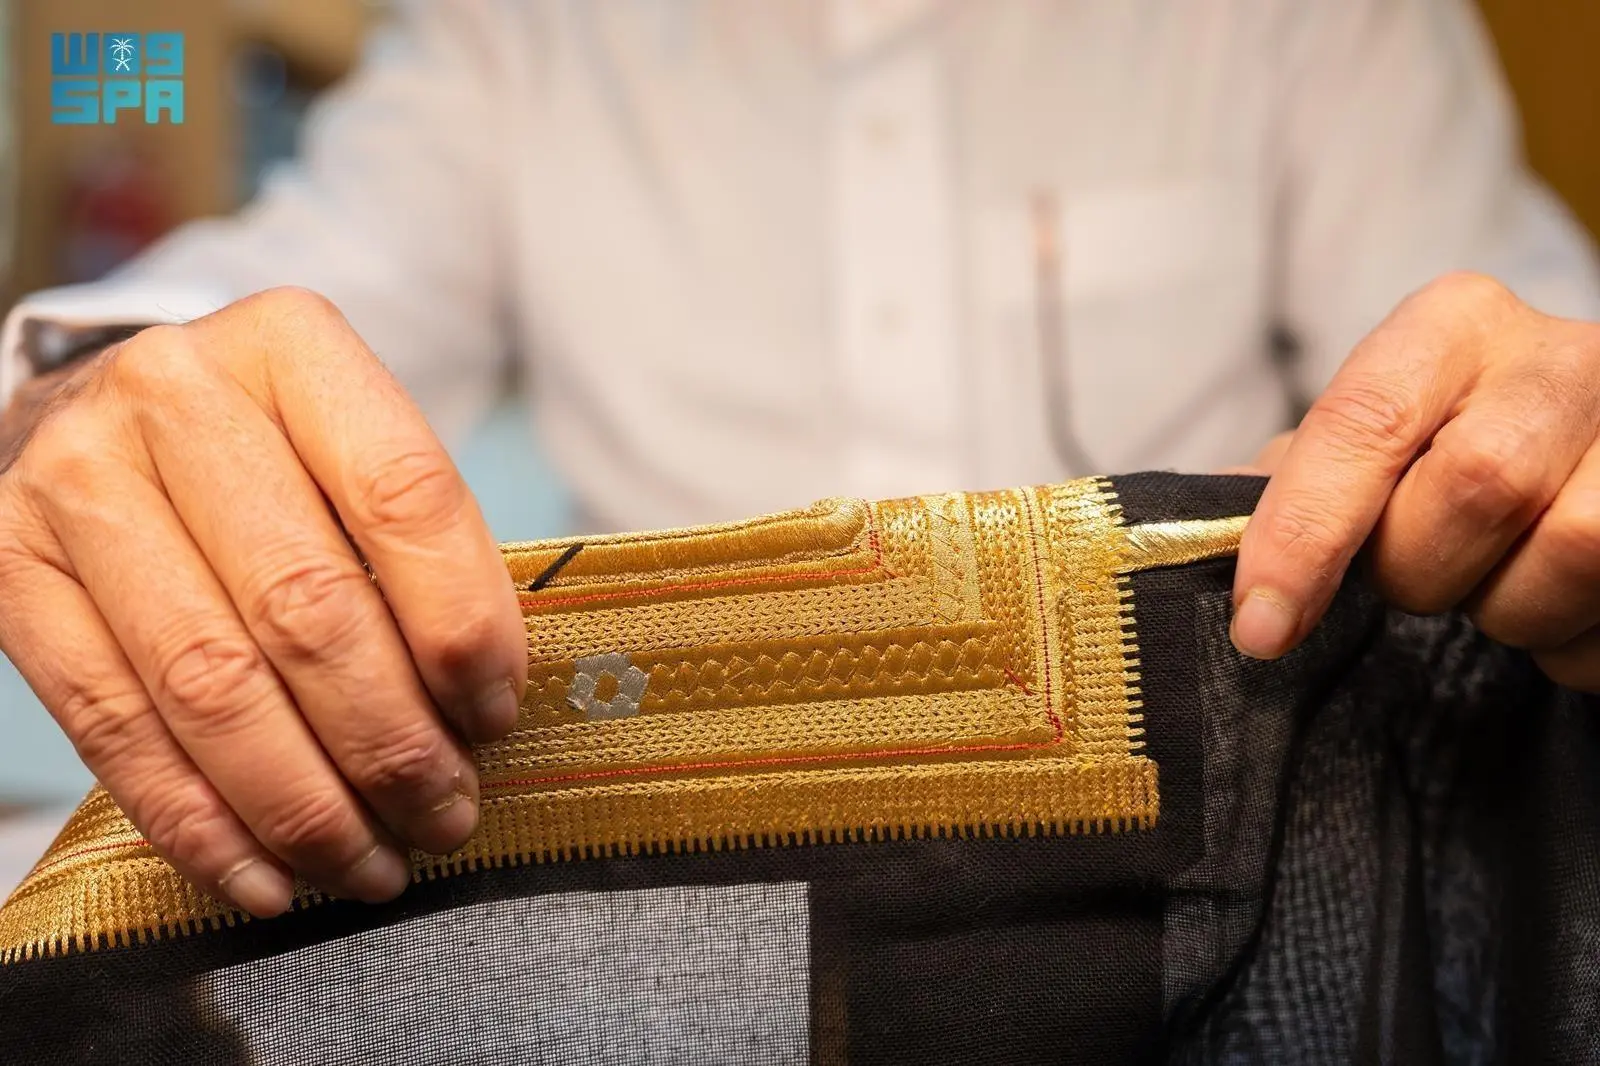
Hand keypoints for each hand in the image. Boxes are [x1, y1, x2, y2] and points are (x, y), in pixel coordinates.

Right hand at [0, 288, 527, 915]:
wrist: (109, 414)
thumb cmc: (277, 453)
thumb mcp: (358, 452)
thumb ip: (423, 552)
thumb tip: (478, 713)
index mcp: (291, 344)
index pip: (405, 495)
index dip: (464, 625)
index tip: (494, 715)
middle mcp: (171, 393)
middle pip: (305, 606)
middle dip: (391, 743)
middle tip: (447, 815)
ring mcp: (74, 480)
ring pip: (209, 684)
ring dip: (304, 805)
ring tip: (374, 864)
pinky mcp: (6, 568)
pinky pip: (112, 727)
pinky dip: (201, 824)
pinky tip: (267, 878)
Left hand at [1233, 272, 1599, 691]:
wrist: (1581, 448)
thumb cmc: (1446, 457)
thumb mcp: (1362, 452)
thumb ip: (1284, 485)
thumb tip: (1175, 536)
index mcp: (1455, 325)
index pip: (1363, 424)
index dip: (1302, 536)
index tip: (1259, 629)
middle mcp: (1567, 352)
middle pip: (1478, 485)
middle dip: (1423, 570)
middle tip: (1417, 584)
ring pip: (1579, 549)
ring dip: (1516, 613)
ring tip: (1501, 594)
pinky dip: (1581, 647)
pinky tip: (1565, 613)